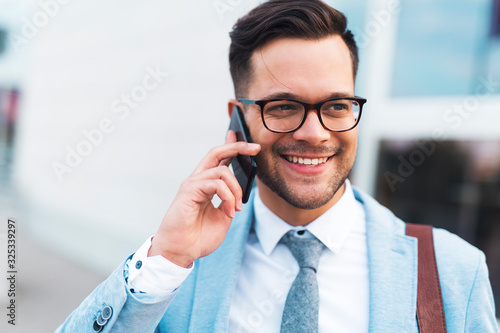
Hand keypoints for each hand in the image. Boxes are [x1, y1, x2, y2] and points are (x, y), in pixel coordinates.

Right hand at [148, 131, 260, 267]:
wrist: (181, 251)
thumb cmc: (198, 237)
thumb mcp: (223, 218)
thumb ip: (230, 202)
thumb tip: (239, 192)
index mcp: (206, 186)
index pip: (219, 160)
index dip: (232, 147)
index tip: (249, 144)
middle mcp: (198, 180)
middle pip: (216, 152)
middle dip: (237, 146)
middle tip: (255, 148)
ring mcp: (192, 184)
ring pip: (221, 170)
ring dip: (236, 189)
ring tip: (236, 208)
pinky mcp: (189, 190)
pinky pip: (216, 184)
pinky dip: (228, 197)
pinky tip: (229, 211)